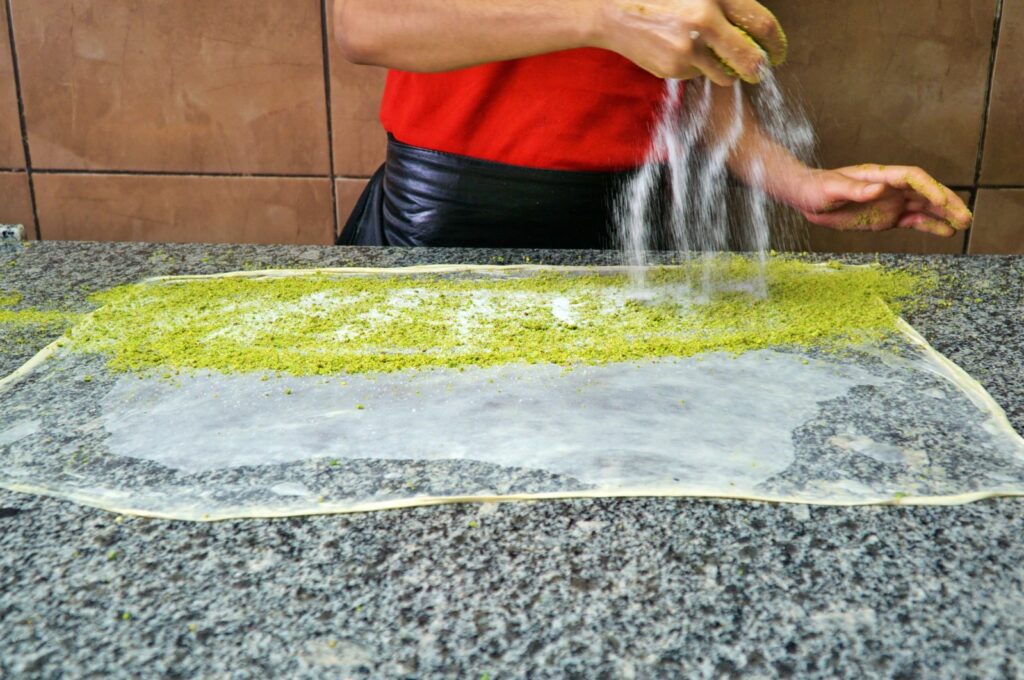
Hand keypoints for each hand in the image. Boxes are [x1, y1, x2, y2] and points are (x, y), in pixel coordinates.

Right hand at [596, 0, 786, 84]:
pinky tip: (678, 51)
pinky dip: (695, 67)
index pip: (762, 24)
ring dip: (726, 70)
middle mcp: (704, 21)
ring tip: (710, 55)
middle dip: (759, 69)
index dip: (776, 42)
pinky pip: (697, 75)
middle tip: (760, 70)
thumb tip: (756, 29)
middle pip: (750, 59)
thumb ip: (725, 4)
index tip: (777, 51)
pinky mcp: (673, 68)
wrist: (613, 11)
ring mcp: (688, 48)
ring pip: (724, 73)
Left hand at [785, 165, 972, 237]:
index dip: (929, 187)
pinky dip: (930, 226)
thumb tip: (878, 187)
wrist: (806, 198)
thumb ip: (855, 189)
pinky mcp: (887, 217)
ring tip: (964, 225)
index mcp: (880, 175)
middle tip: (965, 216)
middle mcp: (890, 187)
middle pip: (926, 192)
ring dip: (944, 215)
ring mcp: (891, 202)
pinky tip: (947, 232)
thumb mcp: (831, 189)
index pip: (912, 178)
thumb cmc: (816, 188)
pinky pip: (913, 221)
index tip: (941, 200)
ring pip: (924, 207)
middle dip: (947, 203)